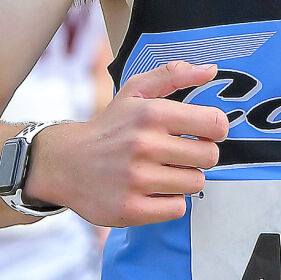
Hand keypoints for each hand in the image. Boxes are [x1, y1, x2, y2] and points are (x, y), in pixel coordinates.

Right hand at [28, 60, 228, 227]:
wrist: (65, 163)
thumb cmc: (109, 127)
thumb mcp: (135, 92)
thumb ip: (173, 75)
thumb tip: (211, 70)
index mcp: (150, 113)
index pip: (215, 123)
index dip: (214, 129)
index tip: (202, 132)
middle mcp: (143, 145)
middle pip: (209, 156)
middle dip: (199, 155)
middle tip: (178, 153)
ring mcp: (136, 179)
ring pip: (196, 183)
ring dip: (184, 178)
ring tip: (162, 171)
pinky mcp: (130, 209)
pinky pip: (177, 208)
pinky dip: (169, 201)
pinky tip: (153, 190)